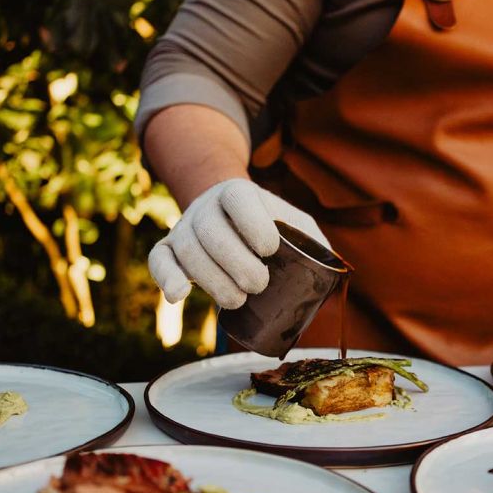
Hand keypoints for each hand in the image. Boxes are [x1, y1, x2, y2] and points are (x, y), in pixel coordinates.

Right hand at [149, 178, 328, 308]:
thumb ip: (316, 242)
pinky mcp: (169, 249)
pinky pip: (159, 260)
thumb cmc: (273, 226)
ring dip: (214, 282)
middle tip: (259, 285)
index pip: (240, 199)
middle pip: (212, 233)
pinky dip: (166, 279)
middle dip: (237, 264)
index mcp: (239, 192)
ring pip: (189, 252)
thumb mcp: (297, 224)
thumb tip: (334, 272)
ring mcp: (185, 227)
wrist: (229, 214)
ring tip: (238, 300)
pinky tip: (180, 297)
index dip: (255, 225)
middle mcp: (207, 206)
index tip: (272, 249)